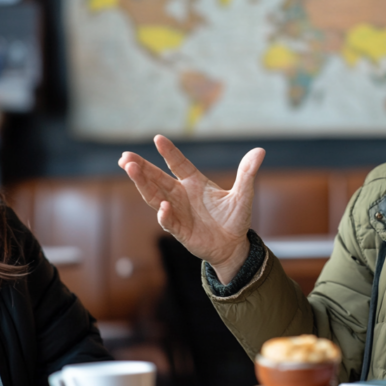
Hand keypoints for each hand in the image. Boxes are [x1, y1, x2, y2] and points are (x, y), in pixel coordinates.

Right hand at [119, 135, 264, 283]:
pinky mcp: (179, 230)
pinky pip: (168, 220)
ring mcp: (177, 211)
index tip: (158, 138)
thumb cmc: (235, 219)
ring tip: (130, 169)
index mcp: (195, 182)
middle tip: (126, 156)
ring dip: (142, 184)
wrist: (233, 246)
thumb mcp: (243, 195)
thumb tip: (260, 151)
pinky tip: (162, 205)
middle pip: (157, 178)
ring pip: (154, 195)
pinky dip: (164, 213)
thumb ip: (247, 173)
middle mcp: (182, 194)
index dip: (169, 152)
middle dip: (141, 167)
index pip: (178, 163)